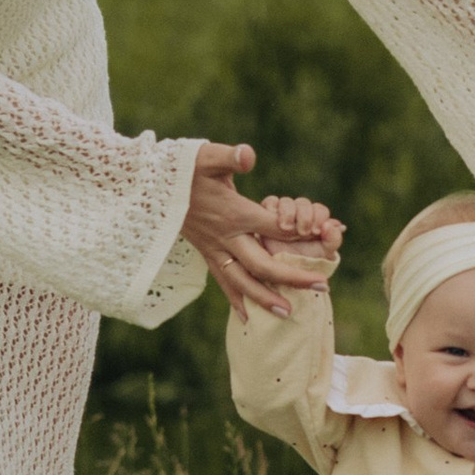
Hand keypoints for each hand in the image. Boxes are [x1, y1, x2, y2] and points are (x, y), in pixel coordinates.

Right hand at [184, 144, 338, 317]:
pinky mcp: (207, 254)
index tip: (324, 238)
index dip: (298, 233)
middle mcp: (225, 236)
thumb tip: (249, 156)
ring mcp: (214, 249)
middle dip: (292, 277)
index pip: (272, 228)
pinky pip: (224, 282)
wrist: (150, 187)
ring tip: (288, 313)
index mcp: (232, 213)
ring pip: (241, 281)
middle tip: (322, 287)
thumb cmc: (182, 168)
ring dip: (265, 298)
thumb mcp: (206, 156)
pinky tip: (248, 318)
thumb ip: (229, 157)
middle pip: (261, 263)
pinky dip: (237, 300)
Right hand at [258, 195, 343, 263]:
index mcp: (314, 221)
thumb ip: (333, 239)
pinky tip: (275, 223)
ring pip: (286, 202)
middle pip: (303, 203)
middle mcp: (298, 216)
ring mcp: (281, 215)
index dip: (319, 217)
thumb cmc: (304, 264)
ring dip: (289, 212)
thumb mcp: (323, 254)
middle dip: (304, 216)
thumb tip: (338, 225)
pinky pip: (269, 203)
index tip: (317, 231)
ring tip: (286, 228)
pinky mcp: (264, 216)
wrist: (280, 275)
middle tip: (303, 232)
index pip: (319, 210)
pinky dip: (272, 208)